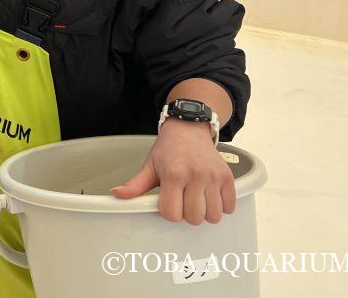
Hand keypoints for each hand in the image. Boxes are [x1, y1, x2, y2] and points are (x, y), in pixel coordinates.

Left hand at [111, 119, 235, 224]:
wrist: (188, 129)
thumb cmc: (168, 149)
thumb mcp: (150, 165)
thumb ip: (135, 185)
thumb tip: (117, 195)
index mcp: (173, 174)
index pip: (172, 213)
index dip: (169, 213)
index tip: (168, 204)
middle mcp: (195, 176)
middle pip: (195, 218)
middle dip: (187, 215)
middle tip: (183, 202)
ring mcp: (213, 177)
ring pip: (214, 216)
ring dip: (205, 213)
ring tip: (197, 201)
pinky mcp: (228, 177)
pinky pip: (230, 207)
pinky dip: (222, 207)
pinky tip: (211, 197)